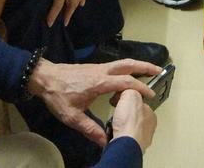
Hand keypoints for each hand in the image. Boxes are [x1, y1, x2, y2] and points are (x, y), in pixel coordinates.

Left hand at [27, 59, 160, 147]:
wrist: (44, 78)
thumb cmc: (58, 95)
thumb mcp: (72, 117)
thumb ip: (90, 129)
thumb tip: (105, 142)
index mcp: (99, 82)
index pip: (125, 82)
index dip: (140, 87)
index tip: (151, 95)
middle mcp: (102, 71)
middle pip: (128, 64)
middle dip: (145, 66)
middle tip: (159, 70)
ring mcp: (98, 67)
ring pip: (122, 62)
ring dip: (137, 64)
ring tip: (149, 70)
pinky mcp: (95, 67)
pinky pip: (116, 65)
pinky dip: (127, 68)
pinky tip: (128, 77)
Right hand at [110, 89, 156, 150]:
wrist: (124, 144)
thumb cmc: (131, 124)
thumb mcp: (130, 94)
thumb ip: (130, 90)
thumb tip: (126, 91)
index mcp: (151, 115)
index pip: (140, 102)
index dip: (129, 99)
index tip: (121, 99)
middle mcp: (148, 128)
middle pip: (133, 116)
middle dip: (124, 114)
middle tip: (117, 113)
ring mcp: (139, 139)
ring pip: (127, 128)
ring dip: (119, 125)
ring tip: (114, 124)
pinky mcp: (129, 147)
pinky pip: (121, 137)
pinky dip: (115, 135)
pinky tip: (113, 133)